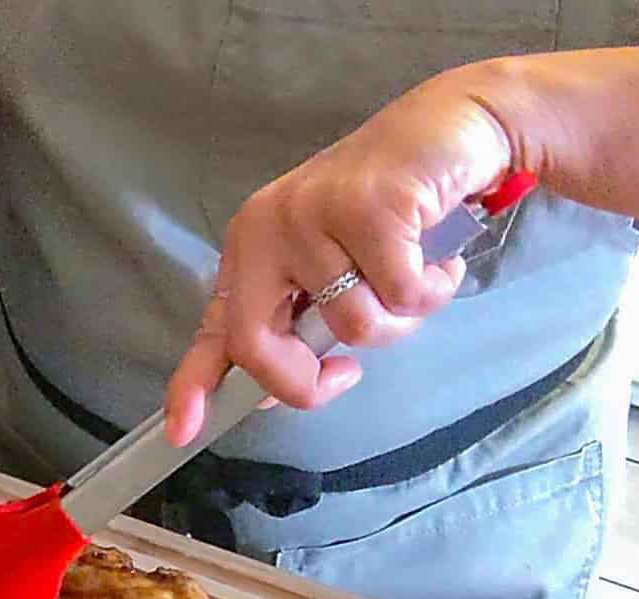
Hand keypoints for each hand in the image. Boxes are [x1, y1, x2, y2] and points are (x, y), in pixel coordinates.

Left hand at [165, 70, 518, 444]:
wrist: (457, 126)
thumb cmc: (395, 208)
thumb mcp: (333, 269)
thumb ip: (299, 323)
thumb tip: (267, 392)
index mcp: (251, 247)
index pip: (215, 327)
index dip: (194, 383)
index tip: (182, 432)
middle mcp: (267, 228)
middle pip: (260, 344)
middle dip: (308, 383)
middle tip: (348, 372)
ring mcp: (312, 213)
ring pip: (354, 326)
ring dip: (400, 318)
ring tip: (413, 273)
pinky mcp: (369, 206)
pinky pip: (403, 295)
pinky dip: (433, 288)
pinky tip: (437, 254)